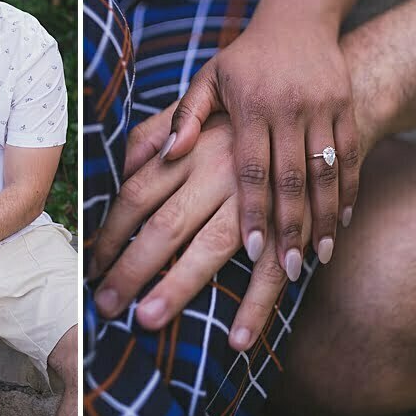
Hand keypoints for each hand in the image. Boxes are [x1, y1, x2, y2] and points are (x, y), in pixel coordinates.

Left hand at [90, 111, 311, 350]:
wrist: (324, 76)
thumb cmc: (250, 95)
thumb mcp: (199, 95)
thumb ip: (159, 130)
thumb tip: (123, 165)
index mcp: (193, 145)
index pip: (138, 192)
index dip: (111, 231)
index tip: (91, 264)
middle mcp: (221, 169)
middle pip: (167, 224)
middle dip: (132, 267)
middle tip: (104, 305)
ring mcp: (259, 194)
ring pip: (216, 245)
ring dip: (182, 285)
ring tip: (150, 320)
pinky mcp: (300, 213)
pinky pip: (278, 264)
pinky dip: (260, 302)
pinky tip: (238, 339)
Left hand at [165, 23, 358, 279]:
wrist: (297, 20)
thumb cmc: (242, 60)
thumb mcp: (207, 79)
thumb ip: (184, 117)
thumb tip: (167, 157)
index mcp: (249, 104)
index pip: (251, 166)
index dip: (253, 209)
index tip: (253, 248)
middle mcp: (288, 108)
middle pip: (291, 177)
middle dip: (291, 226)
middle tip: (287, 269)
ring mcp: (322, 108)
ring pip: (326, 172)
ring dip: (325, 217)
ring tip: (320, 256)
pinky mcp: (344, 108)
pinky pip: (351, 156)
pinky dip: (349, 191)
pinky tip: (344, 223)